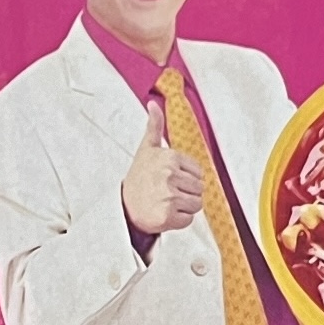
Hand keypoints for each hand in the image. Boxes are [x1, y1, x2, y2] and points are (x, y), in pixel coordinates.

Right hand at [120, 100, 208, 238]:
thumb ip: (154, 126)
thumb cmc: (139, 178)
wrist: (123, 206)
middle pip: (199, 189)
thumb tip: (153, 103)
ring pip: (196, 204)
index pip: (199, 173)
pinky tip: (164, 213)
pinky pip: (188, 219)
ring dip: (183, 207)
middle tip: (167, 192)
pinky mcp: (168, 216)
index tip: (170, 179)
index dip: (187, 178)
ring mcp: (169, 196)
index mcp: (170, 157)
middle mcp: (170, 175)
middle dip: (186, 193)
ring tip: (166, 202)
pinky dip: (179, 220)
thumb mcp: (147, 149)